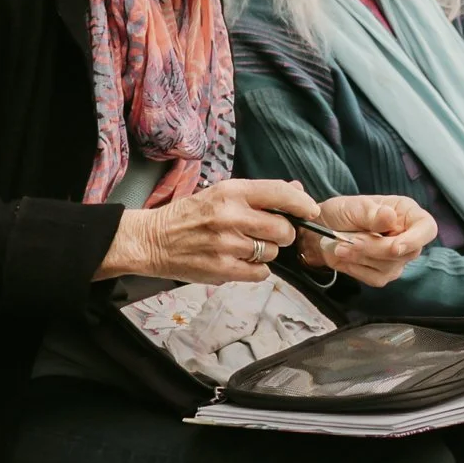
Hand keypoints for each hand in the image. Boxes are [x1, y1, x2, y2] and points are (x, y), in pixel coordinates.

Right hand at [96, 178, 320, 284]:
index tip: (311, 211)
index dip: (302, 203)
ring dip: (266, 252)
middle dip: (283, 233)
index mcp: (231, 192)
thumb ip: (259, 193)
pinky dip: (256, 270)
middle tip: (269, 233)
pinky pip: (261, 273)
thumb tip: (296, 190)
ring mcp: (227, 245)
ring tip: (245, 246)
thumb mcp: (221, 193)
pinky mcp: (223, 270)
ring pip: (272, 252)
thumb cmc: (188, 215)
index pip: (280, 193)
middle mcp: (230, 216)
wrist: (152, 240)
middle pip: (283, 228)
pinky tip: (241, 262)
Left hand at [299, 194, 436, 287]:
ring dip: (361, 257)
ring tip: (341, 245)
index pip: (426, 228)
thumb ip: (372, 214)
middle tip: (349, 239)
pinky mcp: (384, 273)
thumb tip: (390, 217)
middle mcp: (407, 236)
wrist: (322, 232)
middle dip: (375, 248)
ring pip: (389, 267)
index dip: (415, 239)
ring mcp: (397, 258)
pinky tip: (346, 256)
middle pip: (406, 252)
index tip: (394, 246)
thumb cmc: (342, 213)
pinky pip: (376, 278)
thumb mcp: (354, 207)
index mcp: (406, 213)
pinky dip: (357, 268)